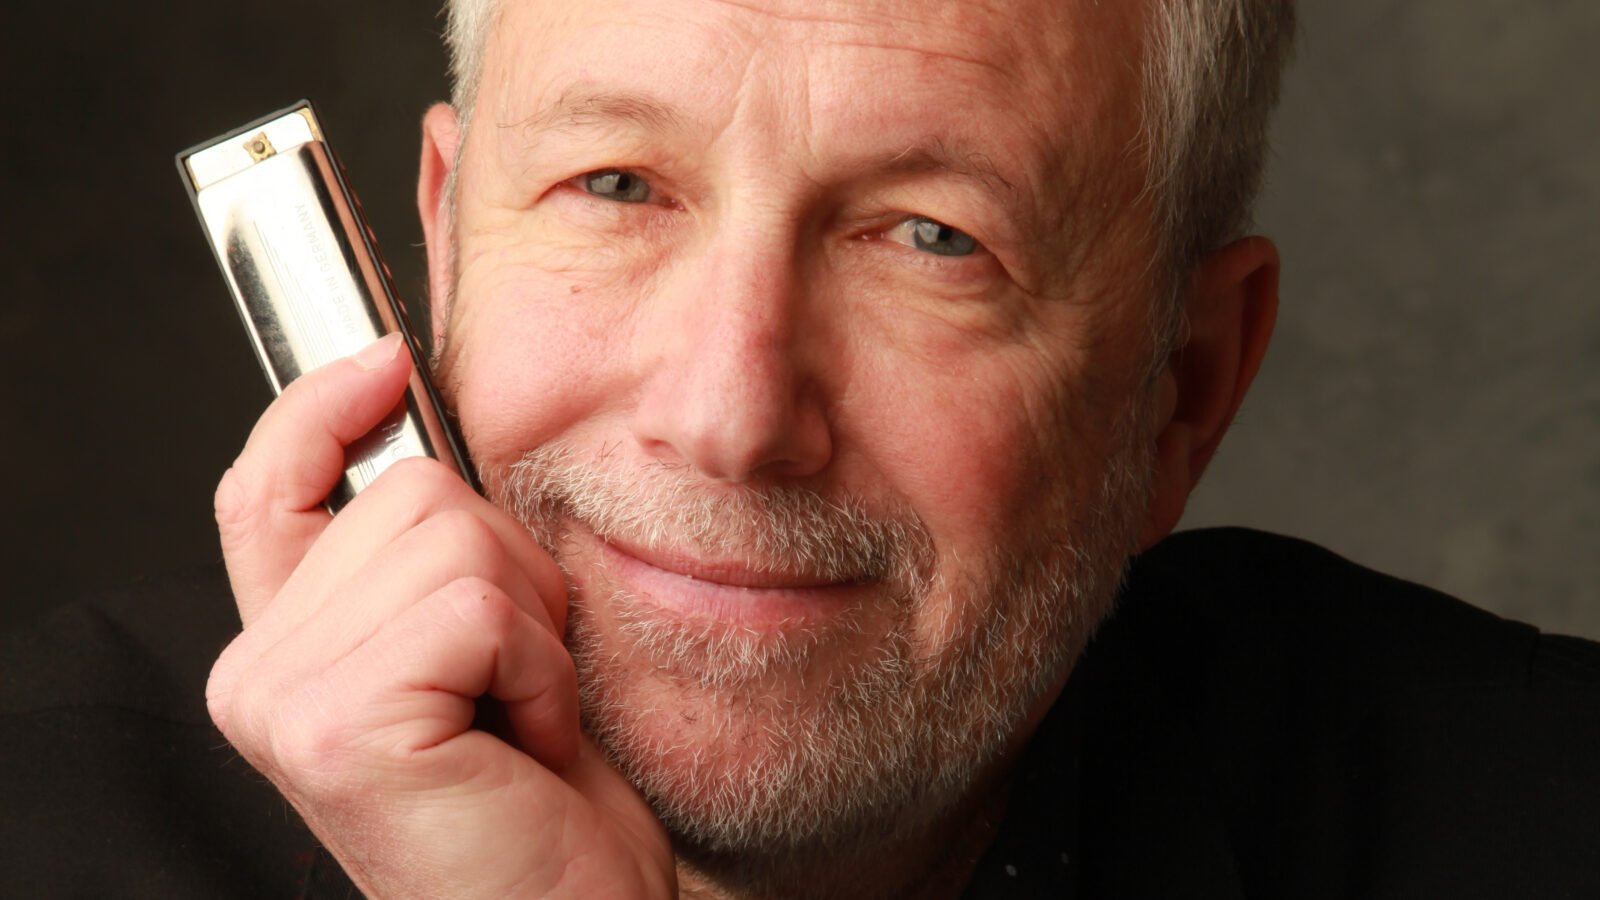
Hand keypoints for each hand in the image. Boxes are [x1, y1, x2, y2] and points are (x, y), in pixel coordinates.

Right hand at [205, 334, 674, 897]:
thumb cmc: (538, 802)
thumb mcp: (481, 654)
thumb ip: (427, 563)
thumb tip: (424, 424)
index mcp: (286, 648)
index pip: (269, 490)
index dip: (319, 411)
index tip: (384, 361)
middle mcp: (258, 673)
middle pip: (411, 493)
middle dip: (510, 575)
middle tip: (514, 687)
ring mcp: (284, 699)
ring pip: (451, 535)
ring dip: (532, 630)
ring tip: (516, 721)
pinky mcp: (341, 726)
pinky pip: (480, 609)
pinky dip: (537, 672)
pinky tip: (522, 747)